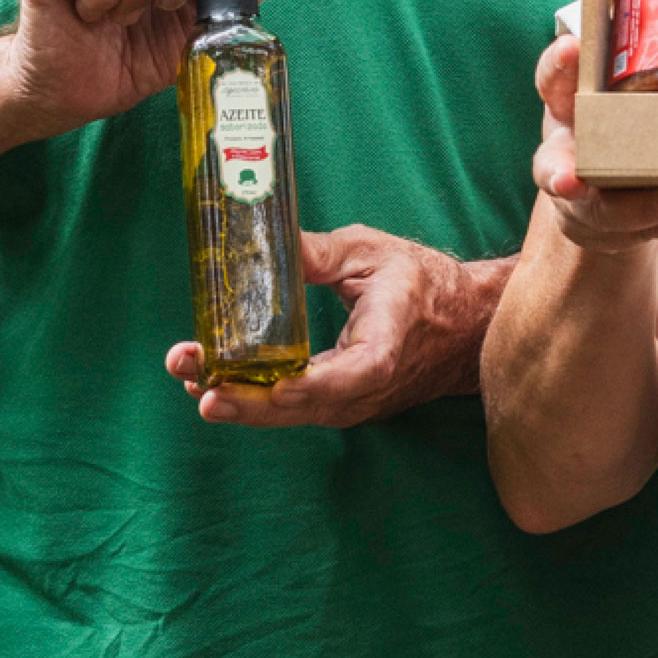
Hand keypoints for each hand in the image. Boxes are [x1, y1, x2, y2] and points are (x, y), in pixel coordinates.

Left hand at [164, 226, 505, 427]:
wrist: (466, 323)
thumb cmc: (424, 282)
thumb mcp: (372, 252)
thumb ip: (318, 254)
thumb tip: (266, 244)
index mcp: (381, 348)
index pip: (338, 378)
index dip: (293, 388)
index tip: (246, 385)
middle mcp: (366, 389)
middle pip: (298, 407)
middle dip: (240, 397)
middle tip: (192, 378)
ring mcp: (355, 404)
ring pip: (291, 414)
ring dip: (240, 399)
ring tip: (190, 375)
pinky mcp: (344, 406)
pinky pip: (297, 408)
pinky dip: (258, 397)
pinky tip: (220, 381)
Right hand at [532, 30, 657, 254]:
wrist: (603, 186)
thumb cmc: (616, 112)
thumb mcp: (615, 67)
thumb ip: (624, 18)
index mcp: (568, 102)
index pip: (552, 78)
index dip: (559, 62)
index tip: (572, 47)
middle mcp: (568, 150)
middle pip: (554, 162)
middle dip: (563, 172)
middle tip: (574, 178)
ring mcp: (586, 198)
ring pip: (605, 210)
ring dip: (646, 205)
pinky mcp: (614, 229)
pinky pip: (647, 230)